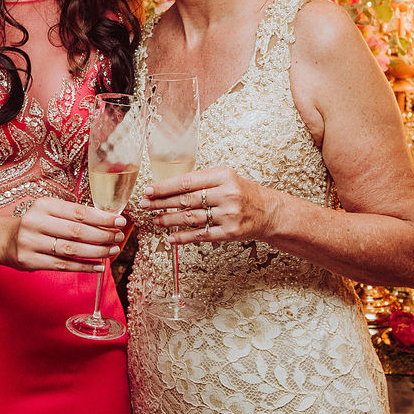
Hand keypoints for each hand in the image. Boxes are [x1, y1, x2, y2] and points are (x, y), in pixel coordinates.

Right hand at [4, 196, 125, 272]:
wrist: (4, 239)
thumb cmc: (36, 224)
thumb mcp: (50, 211)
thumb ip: (74, 215)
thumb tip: (107, 220)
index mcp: (44, 205)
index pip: (78, 212)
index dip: (101, 218)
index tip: (119, 221)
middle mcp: (36, 222)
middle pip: (77, 231)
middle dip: (102, 235)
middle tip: (119, 237)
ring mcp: (31, 243)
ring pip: (71, 250)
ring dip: (96, 252)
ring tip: (112, 251)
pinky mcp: (30, 261)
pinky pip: (63, 266)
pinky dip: (84, 267)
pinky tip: (99, 266)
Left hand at [138, 166, 275, 244]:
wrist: (268, 212)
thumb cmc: (242, 192)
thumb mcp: (225, 178)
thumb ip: (201, 181)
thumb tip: (168, 188)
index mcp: (223, 176)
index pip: (187, 182)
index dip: (165, 187)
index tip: (149, 190)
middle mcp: (226, 195)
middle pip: (186, 200)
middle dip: (161, 203)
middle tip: (145, 205)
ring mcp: (228, 215)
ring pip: (191, 218)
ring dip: (169, 220)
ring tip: (155, 219)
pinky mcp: (229, 233)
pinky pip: (201, 235)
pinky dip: (183, 237)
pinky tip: (171, 237)